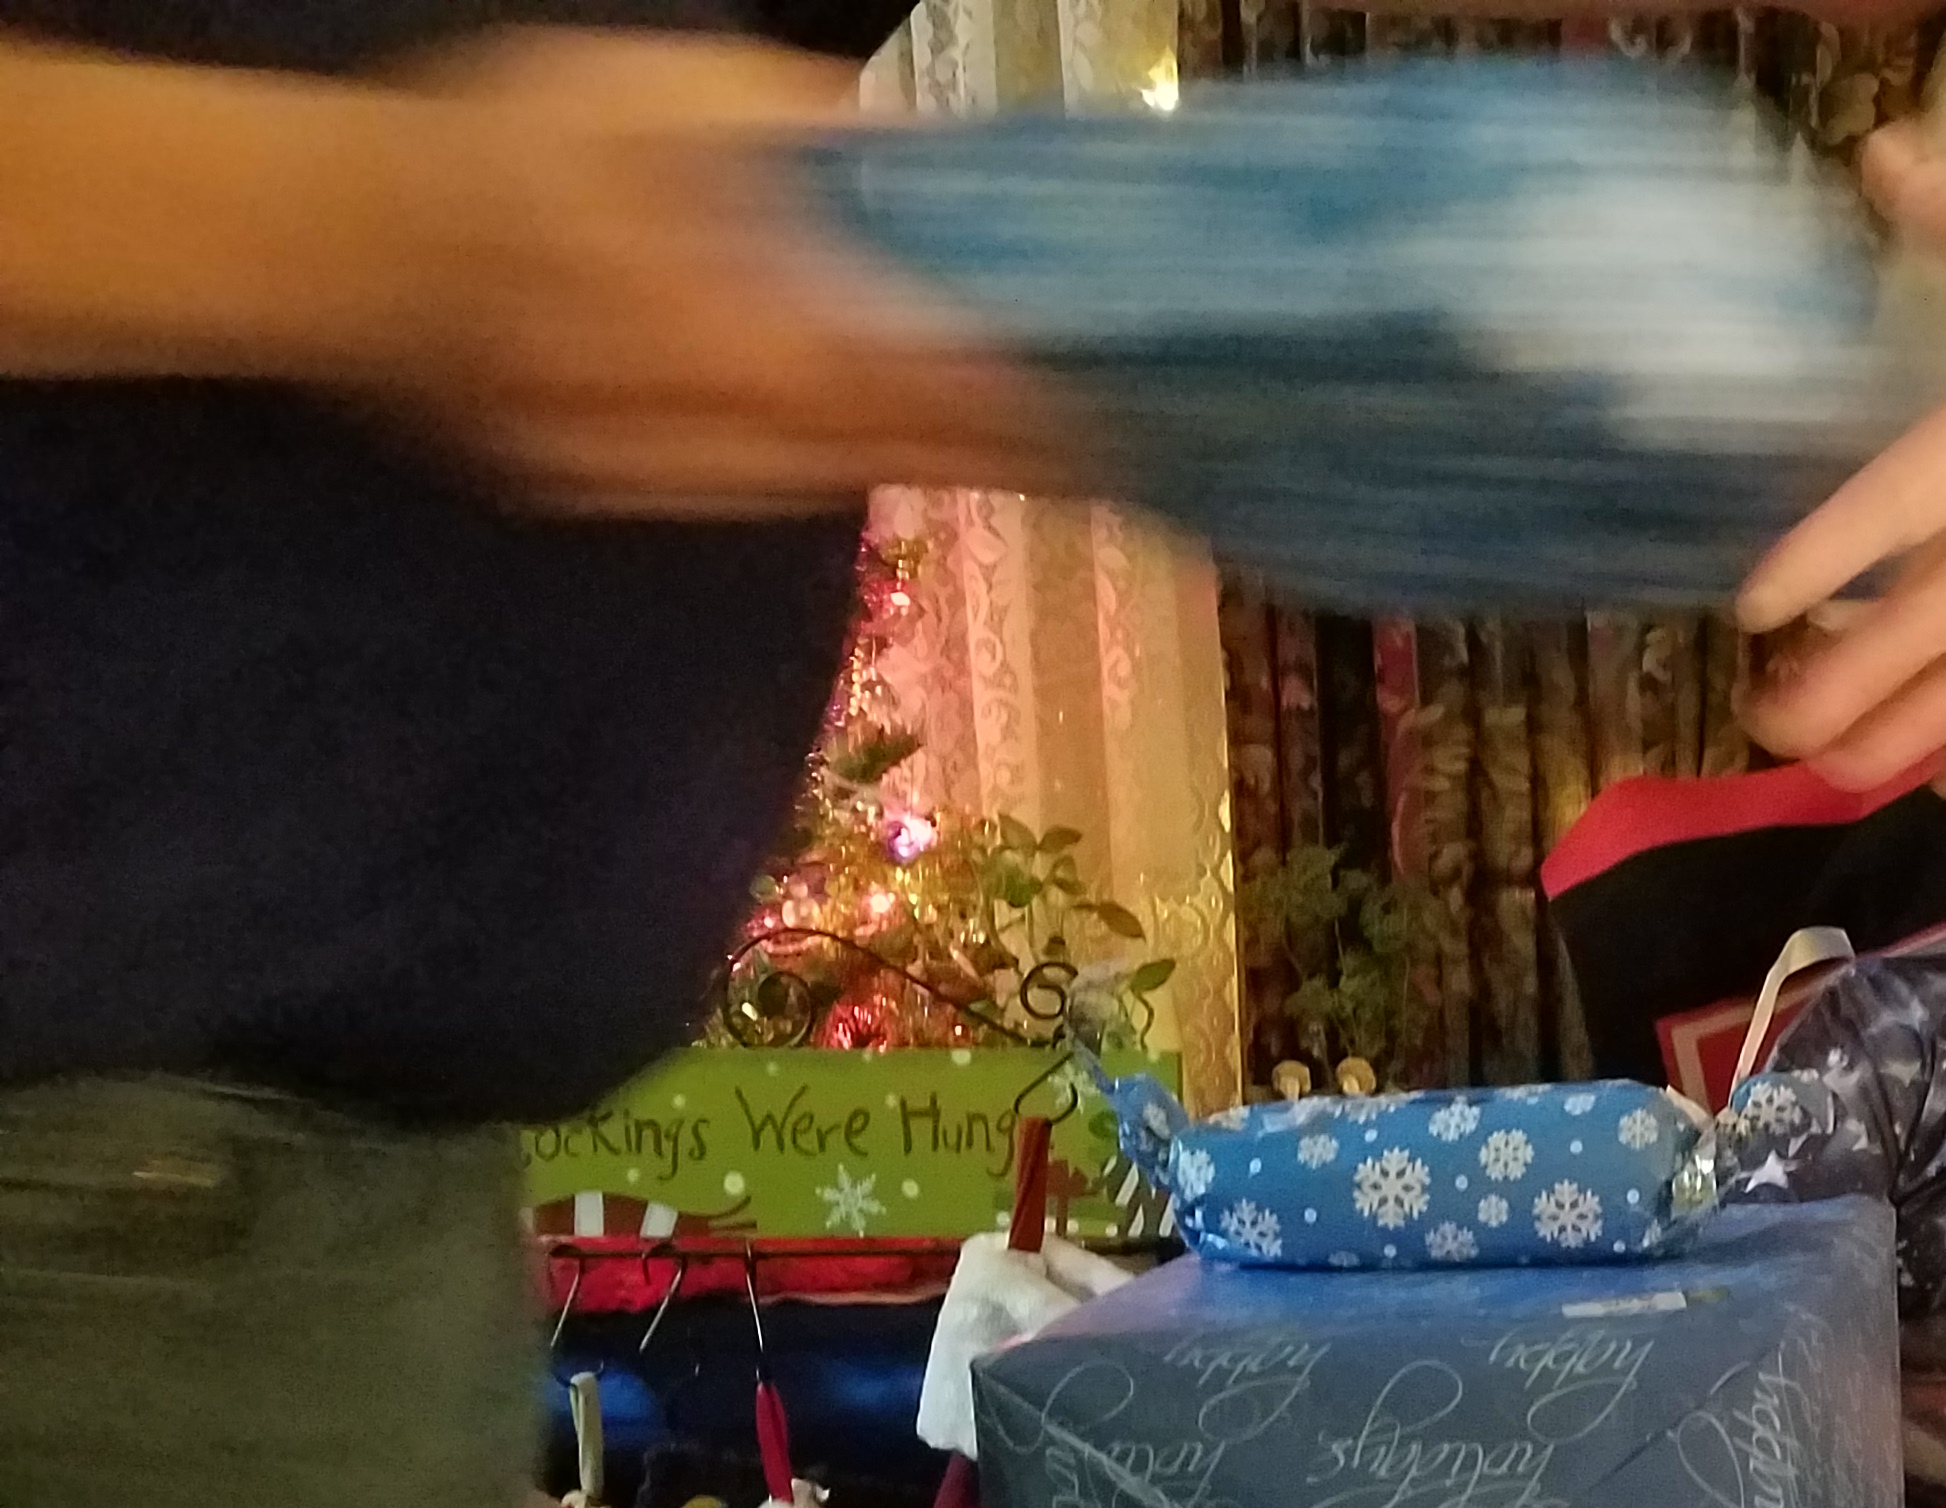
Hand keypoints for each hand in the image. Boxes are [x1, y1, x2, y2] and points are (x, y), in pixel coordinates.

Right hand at [344, 31, 1072, 514]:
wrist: (332, 242)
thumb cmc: (498, 139)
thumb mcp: (639, 91)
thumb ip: (780, 127)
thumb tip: (929, 153)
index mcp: (655, 293)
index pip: (859, 361)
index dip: (981, 387)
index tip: (1096, 393)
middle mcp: (641, 402)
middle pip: (856, 437)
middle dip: (996, 440)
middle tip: (1129, 435)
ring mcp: (619, 466)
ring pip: (817, 476)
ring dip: (940, 463)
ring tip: (1071, 448)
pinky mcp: (604, 494)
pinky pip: (757, 490)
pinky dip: (850, 467)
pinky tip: (936, 451)